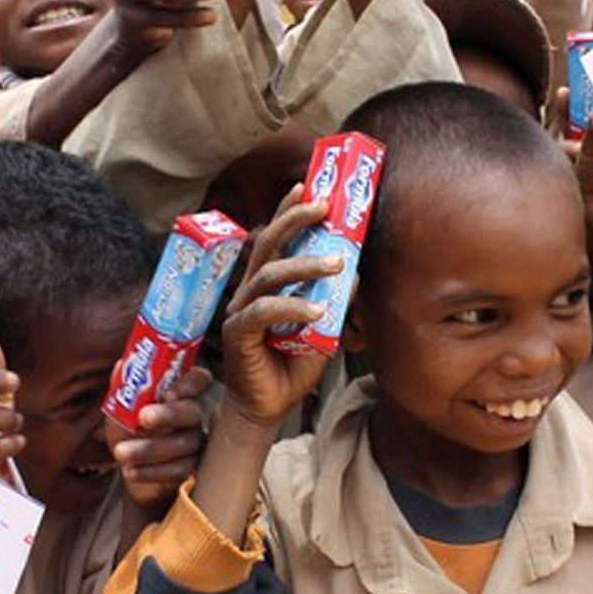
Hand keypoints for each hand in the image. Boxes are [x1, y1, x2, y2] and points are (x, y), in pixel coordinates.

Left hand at [111, 366, 212, 512]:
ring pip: (184, 444)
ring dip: (149, 448)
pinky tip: (130, 470)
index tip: (166, 393)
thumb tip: (121, 364)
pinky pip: (179, 470)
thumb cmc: (129, 429)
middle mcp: (193, 416)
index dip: (189, 384)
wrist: (129, 466)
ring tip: (121, 453)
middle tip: (143, 417)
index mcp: (180, 393)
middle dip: (168, 414)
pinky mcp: (191, 469)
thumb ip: (124, 387)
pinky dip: (152, 471)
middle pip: (193, 411)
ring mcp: (196, 443)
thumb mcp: (121, 407)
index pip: (199, 379)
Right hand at [217, 188, 339, 426]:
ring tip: (338, 262)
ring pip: (268, 274)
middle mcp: (248, 291)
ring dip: (305, 264)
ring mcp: (238, 311)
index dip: (288, 210)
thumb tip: (356, 274)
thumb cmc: (291, 365)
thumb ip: (334, 301)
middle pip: (266, 244)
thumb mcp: (322, 329)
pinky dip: (293, 307)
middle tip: (323, 206)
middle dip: (294, 220)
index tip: (309, 186)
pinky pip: (263, 312)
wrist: (268, 407)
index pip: (274, 239)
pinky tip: (319, 310)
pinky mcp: (236, 334)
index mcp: (264, 284)